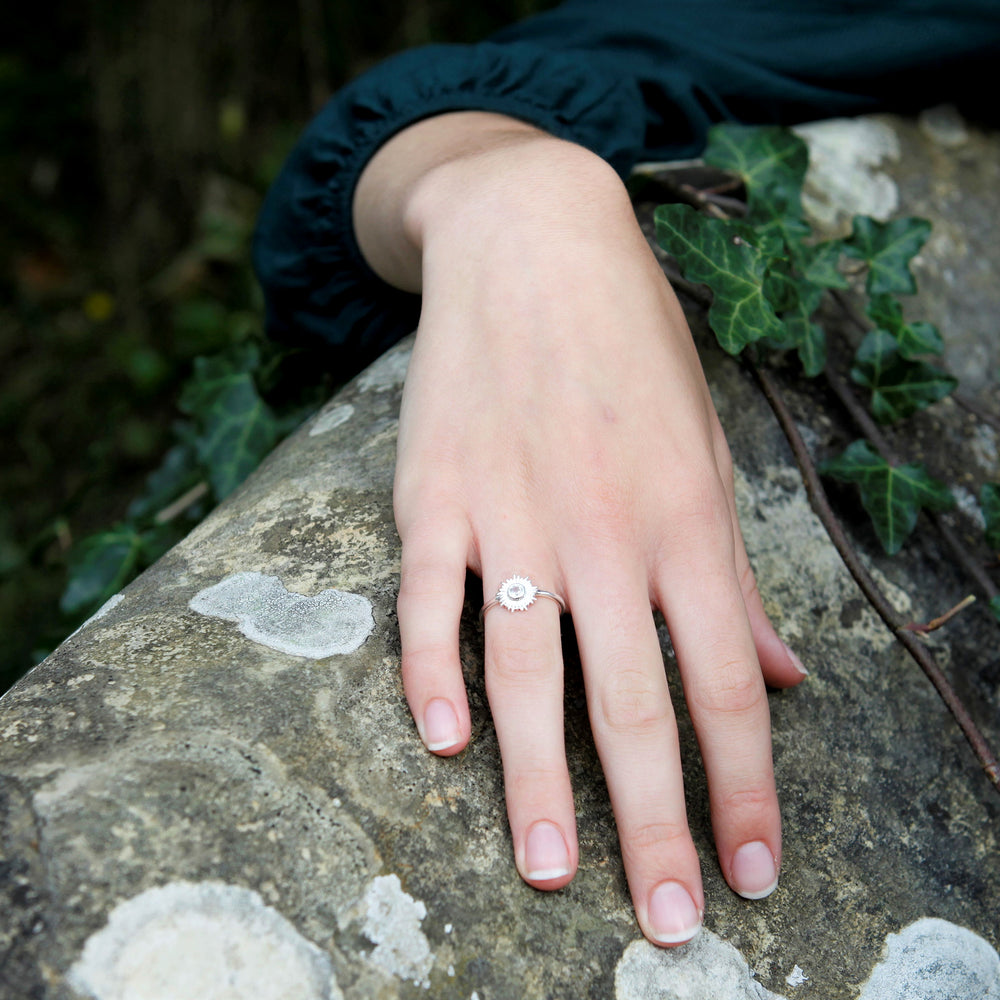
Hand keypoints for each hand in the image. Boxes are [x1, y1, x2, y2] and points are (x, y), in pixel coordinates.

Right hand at [354, 113, 806, 945]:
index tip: (757, 869)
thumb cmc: (631, 347)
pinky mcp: (435, 495)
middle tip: (670, 921)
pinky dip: (431, 671)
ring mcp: (511, 513)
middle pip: (631, 703)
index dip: (749, 787)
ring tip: (553, 869)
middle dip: (655, 823)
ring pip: (525, 673)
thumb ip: (734, 573)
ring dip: (538, 781)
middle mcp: (602, 530)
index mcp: (684, 520)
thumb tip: (779, 676)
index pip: (728, 684)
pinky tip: (442, 741)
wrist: (532, 242)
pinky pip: (429, 599)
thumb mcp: (706, 444)